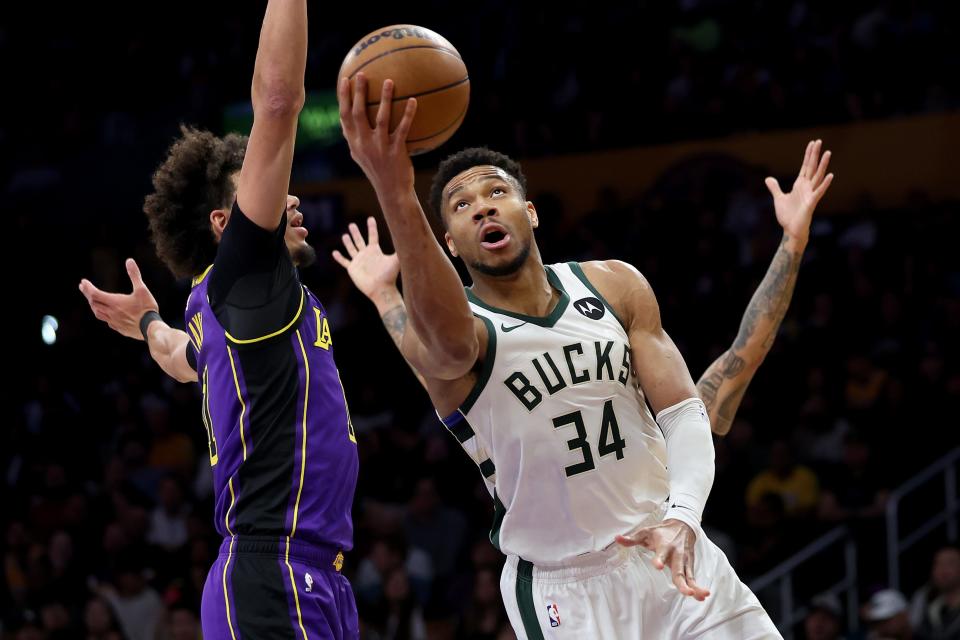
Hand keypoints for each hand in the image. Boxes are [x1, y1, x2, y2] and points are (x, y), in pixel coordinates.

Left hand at [79, 258, 158, 340]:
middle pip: (94, 303)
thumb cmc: (147, 308)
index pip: (95, 294)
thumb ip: (134, 275)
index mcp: (115, 302)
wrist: (151, 328)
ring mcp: (114, 321)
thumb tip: (129, 261)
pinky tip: (106, 315)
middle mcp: (111, 312)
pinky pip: (107, 322)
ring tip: (92, 301)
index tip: (83, 282)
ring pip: (98, 313)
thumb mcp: (142, 289)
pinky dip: (103, 315)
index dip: (88, 287)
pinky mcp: (119, 328)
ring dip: (93, 305)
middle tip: (83, 288)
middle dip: (87, 294)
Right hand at [332, 217, 400, 303]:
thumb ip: (400, 250)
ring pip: (351, 249)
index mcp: (375, 251)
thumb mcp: (395, 260)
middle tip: (352, 224)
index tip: (370, 218)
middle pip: (359, 240)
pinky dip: (339, 258)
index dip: (371, 227)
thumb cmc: (389, 276)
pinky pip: (344, 262)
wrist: (381, 289)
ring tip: (345, 235)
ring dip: (348, 243)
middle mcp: (366, 255)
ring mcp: (359, 261)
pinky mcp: (352, 269)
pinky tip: (334, 252)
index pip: (373, 236)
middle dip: (355, 233)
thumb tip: (410, 239)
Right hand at [338, 73, 417, 198]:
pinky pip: (402, 129)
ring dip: (385, 99)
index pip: (344, 117)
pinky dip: (408, 114)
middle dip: (359, 93)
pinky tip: (413, 100)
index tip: (345, 79)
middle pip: (358, 114)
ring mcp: (380, 148)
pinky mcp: (396, 151)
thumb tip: (349, 119)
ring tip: (389, 81)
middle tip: (363, 74)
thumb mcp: (361, 155)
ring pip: (381, 118)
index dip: (343, 98)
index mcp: (354, 143)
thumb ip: (356, 138)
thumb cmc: (378, 171)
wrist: (392, 192)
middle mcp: (364, 144)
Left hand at [616, 519, 709, 600]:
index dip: (660, 558)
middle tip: (685, 591)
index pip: (662, 553)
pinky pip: (693, 578)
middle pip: (679, 570)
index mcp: (665, 545)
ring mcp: (684, 561)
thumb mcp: (645, 532)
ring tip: (698, 596)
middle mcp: (677, 554)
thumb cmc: (662, 531)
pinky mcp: (689, 566)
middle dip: (682, 581)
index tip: (658, 565)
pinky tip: (702, 596)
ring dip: (694, 586)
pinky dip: (698, 587)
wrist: (683, 526)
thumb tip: (617, 538)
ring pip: (689, 576)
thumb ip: (632, 538)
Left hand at [765, 139, 833, 245]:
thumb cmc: (787, 216)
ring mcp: (811, 194)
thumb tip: (768, 179)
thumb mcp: (778, 198)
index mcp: (800, 185)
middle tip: (819, 141)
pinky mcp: (812, 202)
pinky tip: (831, 175)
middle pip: (812, 167)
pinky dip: (825, 183)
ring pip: (818, 176)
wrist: (791, 230)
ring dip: (823, 165)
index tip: (812, 143)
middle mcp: (807, 187)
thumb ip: (775, 188)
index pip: (805, 166)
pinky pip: (820, 191)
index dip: (808, 155)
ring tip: (828, 152)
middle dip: (815, 154)